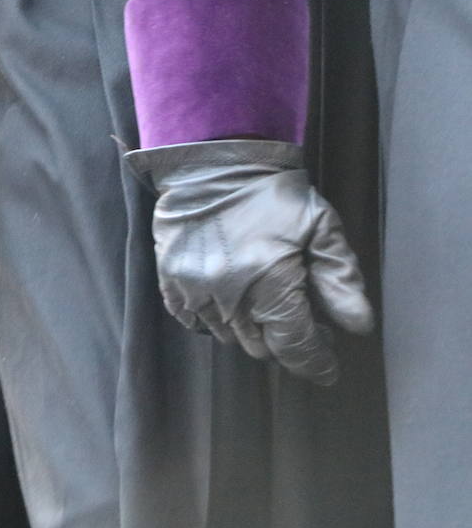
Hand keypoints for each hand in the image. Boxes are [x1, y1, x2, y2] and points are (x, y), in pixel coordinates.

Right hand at [126, 139, 374, 385]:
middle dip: (286, 342)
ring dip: (251, 329)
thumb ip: (341, 279)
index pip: (295, 347)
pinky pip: (192, 320)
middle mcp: (229, 298)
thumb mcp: (321, 228)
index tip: (328, 366)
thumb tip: (358, 327)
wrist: (214, 161)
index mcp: (270, 286)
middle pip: (262, 347)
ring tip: (266, 304)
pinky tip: (229, 299)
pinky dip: (213, 319)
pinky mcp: (170, 279)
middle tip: (302, 321)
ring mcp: (194, 290)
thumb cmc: (273, 194)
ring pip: (228, 336)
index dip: (316, 362)